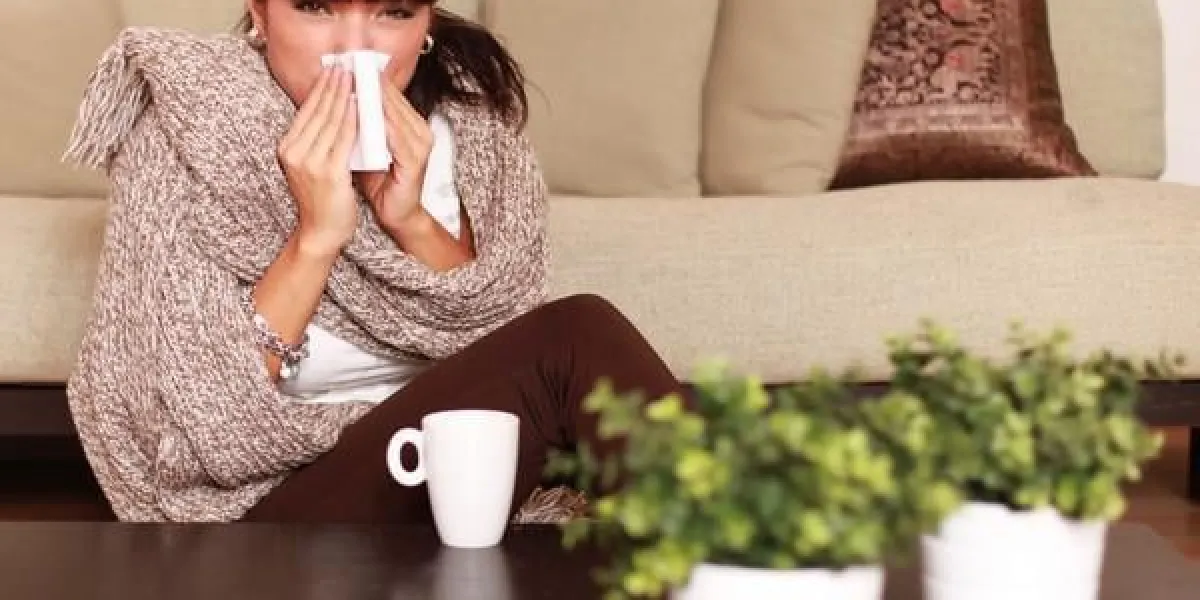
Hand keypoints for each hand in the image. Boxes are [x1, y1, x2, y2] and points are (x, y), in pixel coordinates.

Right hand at [277, 65, 359, 254]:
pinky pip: (344, 139)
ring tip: (357, 79)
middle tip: (348, 65)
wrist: (321, 232)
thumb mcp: (311, 164)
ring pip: (332, 121)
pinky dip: (354, 120)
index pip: (307, 110)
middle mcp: (294, 152)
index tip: (334, 69)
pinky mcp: (328, 172)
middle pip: (318, 111)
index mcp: (287, 147)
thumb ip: (316, 140)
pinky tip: (362, 106)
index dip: (321, 87)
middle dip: (334, 85)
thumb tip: (330, 110)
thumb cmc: (321, 199)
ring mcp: (310, 162)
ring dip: (346, 96)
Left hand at [354, 73, 434, 236]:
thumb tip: (340, 99)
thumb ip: (362, 124)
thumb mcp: (369, 146)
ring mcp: (420, 146)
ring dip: (373, 99)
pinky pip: (395, 137)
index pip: (389, 95)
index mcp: (410, 125)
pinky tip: (362, 114)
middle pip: (393, 100)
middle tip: (346, 67)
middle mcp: (420, 131)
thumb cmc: (380, 181)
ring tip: (352, 85)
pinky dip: (378, 124)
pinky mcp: (415, 161)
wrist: (396, 215)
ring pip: (394, 114)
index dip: (368, 80)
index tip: (346, 66)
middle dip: (369, 84)